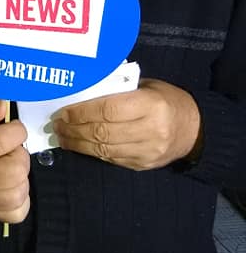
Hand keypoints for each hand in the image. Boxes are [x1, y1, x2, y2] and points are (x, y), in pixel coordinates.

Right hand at [0, 98, 29, 222]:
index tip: (8, 129)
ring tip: (5, 165)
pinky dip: (20, 197)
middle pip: (19, 167)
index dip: (16, 129)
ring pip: (22, 189)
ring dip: (20, 175)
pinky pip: (20, 210)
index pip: (9, 139)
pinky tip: (8, 184)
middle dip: (18, 153)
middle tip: (5, 149)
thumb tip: (3, 106)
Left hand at [51, 79, 201, 169]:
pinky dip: (92, 152)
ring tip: (63, 136)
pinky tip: (79, 145)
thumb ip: (119, 90)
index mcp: (151, 105)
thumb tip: (82, 93)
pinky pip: (111, 159)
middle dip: (74, 129)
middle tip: (57, 125)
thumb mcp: (146, 87)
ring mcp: (148, 151)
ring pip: (104, 150)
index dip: (82, 112)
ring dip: (78, 144)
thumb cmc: (166, 101)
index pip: (108, 110)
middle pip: (103, 132)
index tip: (63, 111)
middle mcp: (150, 130)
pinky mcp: (143, 165)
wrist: (194, 130)